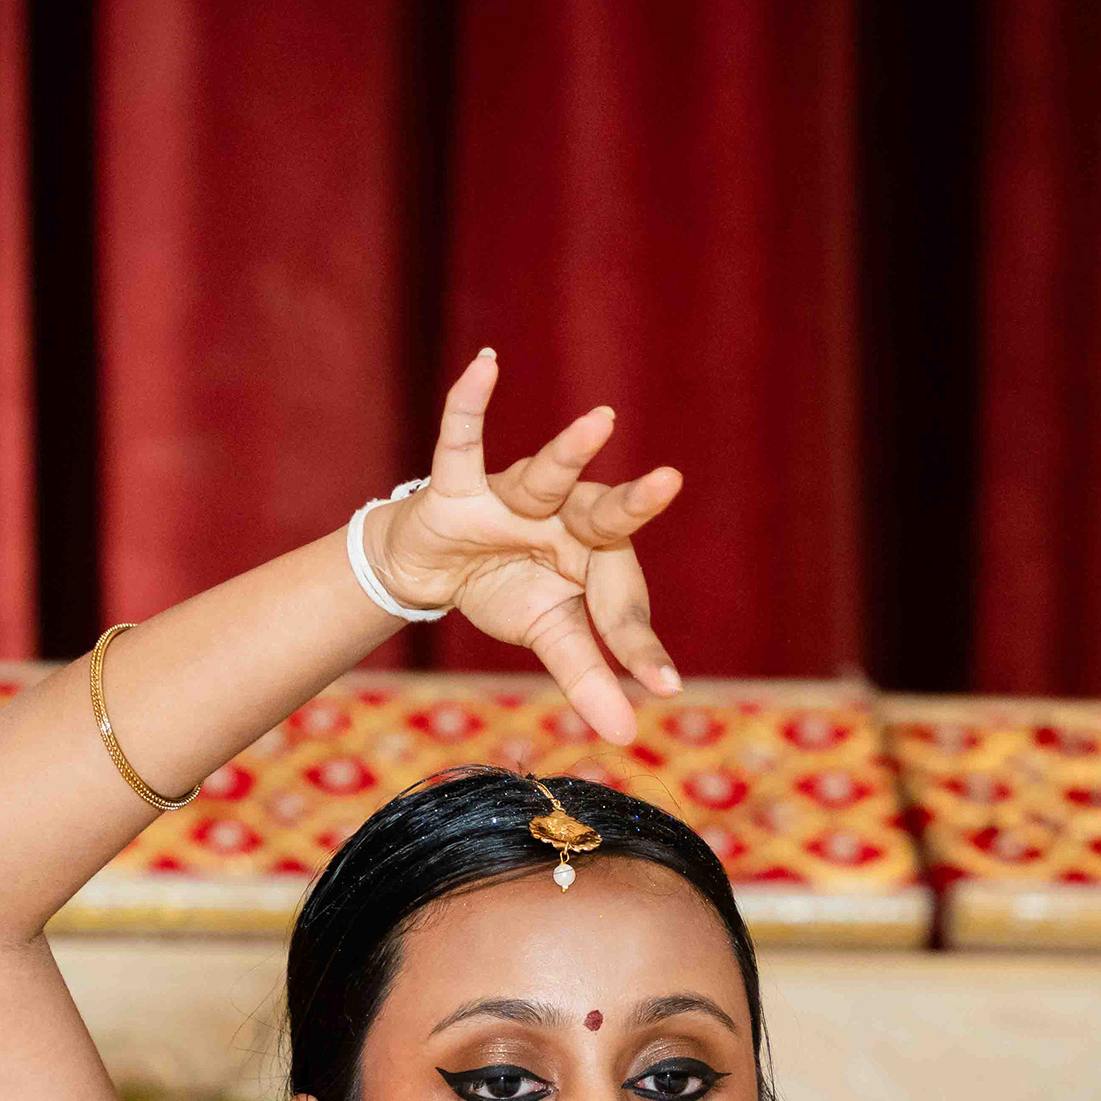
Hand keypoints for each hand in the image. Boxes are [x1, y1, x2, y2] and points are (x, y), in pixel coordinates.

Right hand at [363, 348, 685, 744]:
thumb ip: (588, 678)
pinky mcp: (460, 486)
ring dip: (568, 448)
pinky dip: (469, 402)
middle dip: (632, 502)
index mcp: (594, 553)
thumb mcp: (549, 636)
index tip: (663, 687)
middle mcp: (564, 515)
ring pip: (545, 474)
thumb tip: (627, 736)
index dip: (638, 645)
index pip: (620, 601)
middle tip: (668, 482)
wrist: (432, 569)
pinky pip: (462, 438)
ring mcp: (513, 496)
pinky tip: (486, 364)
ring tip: (600, 418)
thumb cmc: (507, 588)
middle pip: (602, 513)